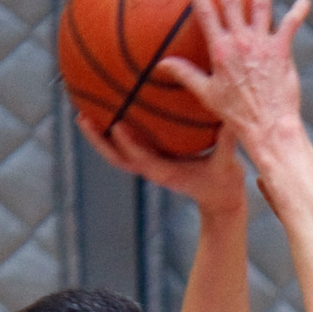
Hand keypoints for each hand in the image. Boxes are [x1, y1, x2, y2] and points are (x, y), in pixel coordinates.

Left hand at [74, 109, 246, 218]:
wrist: (220, 201)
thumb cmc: (225, 183)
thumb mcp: (229, 165)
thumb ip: (227, 143)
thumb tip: (231, 117)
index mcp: (168, 172)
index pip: (142, 159)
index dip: (128, 144)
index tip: (116, 126)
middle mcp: (153, 170)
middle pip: (117, 158)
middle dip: (98, 140)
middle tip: (81, 117)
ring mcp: (149, 166)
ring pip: (116, 153)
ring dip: (98, 136)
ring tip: (82, 112)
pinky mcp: (151, 161)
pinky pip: (127, 146)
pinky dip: (113, 132)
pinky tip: (111, 110)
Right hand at [156, 0, 311, 163]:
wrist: (268, 125)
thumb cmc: (237, 115)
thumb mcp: (207, 95)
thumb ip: (186, 75)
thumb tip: (162, 64)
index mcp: (220, 50)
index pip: (205, 14)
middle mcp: (241, 41)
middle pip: (231, 1)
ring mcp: (263, 44)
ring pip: (262, 5)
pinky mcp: (282, 51)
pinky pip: (291, 26)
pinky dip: (298, 12)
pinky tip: (305, 0)